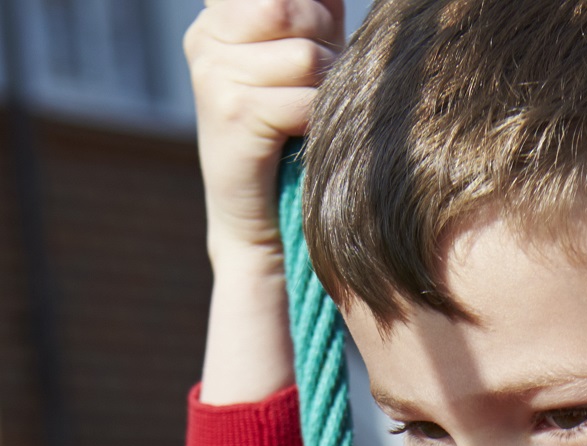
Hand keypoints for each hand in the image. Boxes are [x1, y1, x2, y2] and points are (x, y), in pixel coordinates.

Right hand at [188, 0, 341, 401]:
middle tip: (319, 89)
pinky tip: (308, 141)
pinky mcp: (231, 114)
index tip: (321, 35)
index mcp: (217, 18)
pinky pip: (303, 99)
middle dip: (323, 45)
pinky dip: (319, 123)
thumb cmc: (292, 146)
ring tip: (313, 119)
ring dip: (327, 91)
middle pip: (290, 8)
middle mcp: (205, 38)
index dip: (309, 9)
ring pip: (304, 56)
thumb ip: (315, 16)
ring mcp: (212, 74)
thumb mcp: (302, 65)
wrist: (259, 230)